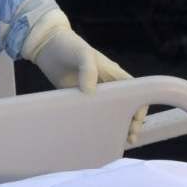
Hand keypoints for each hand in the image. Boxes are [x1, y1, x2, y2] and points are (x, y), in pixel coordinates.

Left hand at [7, 0, 139, 142]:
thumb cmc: (69, 45)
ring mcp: (93, 93)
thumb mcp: (82, 53)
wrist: (47, 46)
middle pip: (125, 106)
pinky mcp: (78, 98)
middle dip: (130, 122)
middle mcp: (107, 85)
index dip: (139, 107)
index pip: (135, 93)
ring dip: (115, 126)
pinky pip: (90, 113)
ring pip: (109, 113)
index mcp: (114, 74)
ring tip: (117, 141)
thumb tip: (90, 92)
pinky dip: (95, 124)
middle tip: (129, 138)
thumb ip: (88, 70)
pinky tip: (94, 136)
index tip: (136, 122)